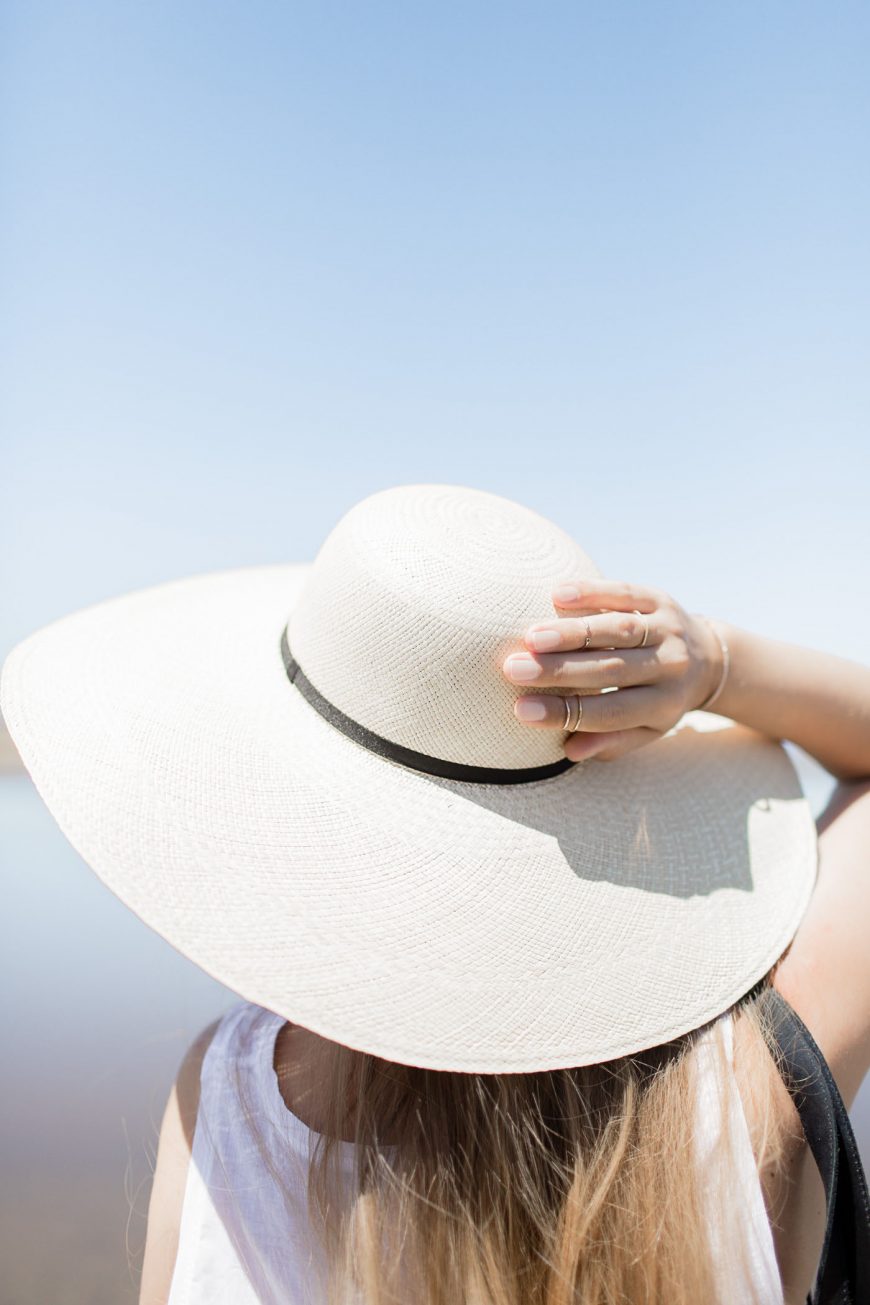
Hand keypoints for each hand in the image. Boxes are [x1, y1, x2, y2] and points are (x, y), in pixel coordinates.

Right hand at [501, 578, 725, 761]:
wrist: (710, 660)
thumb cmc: (662, 701)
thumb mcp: (647, 730)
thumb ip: (612, 741)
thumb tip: (571, 752)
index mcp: (663, 705)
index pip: (609, 712)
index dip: (564, 713)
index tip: (521, 711)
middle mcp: (669, 666)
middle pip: (609, 670)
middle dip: (559, 671)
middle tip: (513, 670)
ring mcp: (668, 629)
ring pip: (617, 630)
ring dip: (572, 634)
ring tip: (530, 637)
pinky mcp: (661, 599)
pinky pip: (626, 593)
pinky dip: (593, 592)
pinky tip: (558, 594)